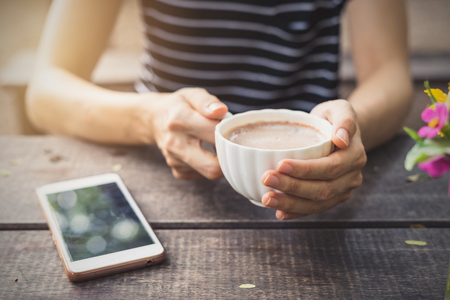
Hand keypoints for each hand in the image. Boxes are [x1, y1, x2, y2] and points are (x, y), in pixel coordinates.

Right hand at [146, 88, 227, 179]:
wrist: (154, 119)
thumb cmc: (179, 106)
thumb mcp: (192, 95)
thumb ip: (207, 102)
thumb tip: (221, 111)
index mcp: (180, 120)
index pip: (216, 135)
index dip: (230, 133)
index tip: (231, 129)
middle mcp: (175, 143)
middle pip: (212, 167)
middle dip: (228, 158)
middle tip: (231, 145)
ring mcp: (174, 160)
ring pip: (208, 172)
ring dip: (217, 160)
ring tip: (215, 144)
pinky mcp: (176, 170)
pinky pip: (200, 176)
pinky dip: (206, 166)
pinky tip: (204, 153)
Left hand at [260, 100, 366, 219]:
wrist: (340, 134)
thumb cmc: (333, 118)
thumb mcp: (340, 108)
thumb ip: (344, 119)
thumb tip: (341, 139)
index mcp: (354, 155)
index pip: (329, 167)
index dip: (305, 169)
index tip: (280, 164)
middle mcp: (351, 176)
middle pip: (322, 189)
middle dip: (292, 187)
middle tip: (266, 179)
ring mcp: (343, 190)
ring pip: (317, 203)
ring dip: (291, 203)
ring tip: (267, 199)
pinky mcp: (332, 199)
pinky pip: (314, 209)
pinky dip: (296, 212)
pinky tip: (279, 212)